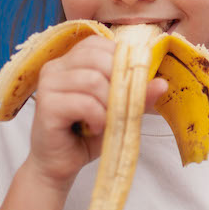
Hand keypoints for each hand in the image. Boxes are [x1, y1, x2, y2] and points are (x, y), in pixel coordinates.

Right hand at [28, 35, 168, 190]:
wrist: (60, 165)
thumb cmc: (87, 134)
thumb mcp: (119, 111)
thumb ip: (138, 95)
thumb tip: (162, 83)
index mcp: (71, 60)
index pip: (102, 44)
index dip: (122, 63)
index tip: (127, 86)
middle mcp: (56, 66)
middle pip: (99, 59)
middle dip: (118, 84)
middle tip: (117, 107)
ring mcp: (47, 83)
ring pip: (93, 80)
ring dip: (109, 104)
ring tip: (106, 120)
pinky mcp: (46, 105)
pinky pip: (84, 103)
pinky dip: (98, 117)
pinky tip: (95, 128)